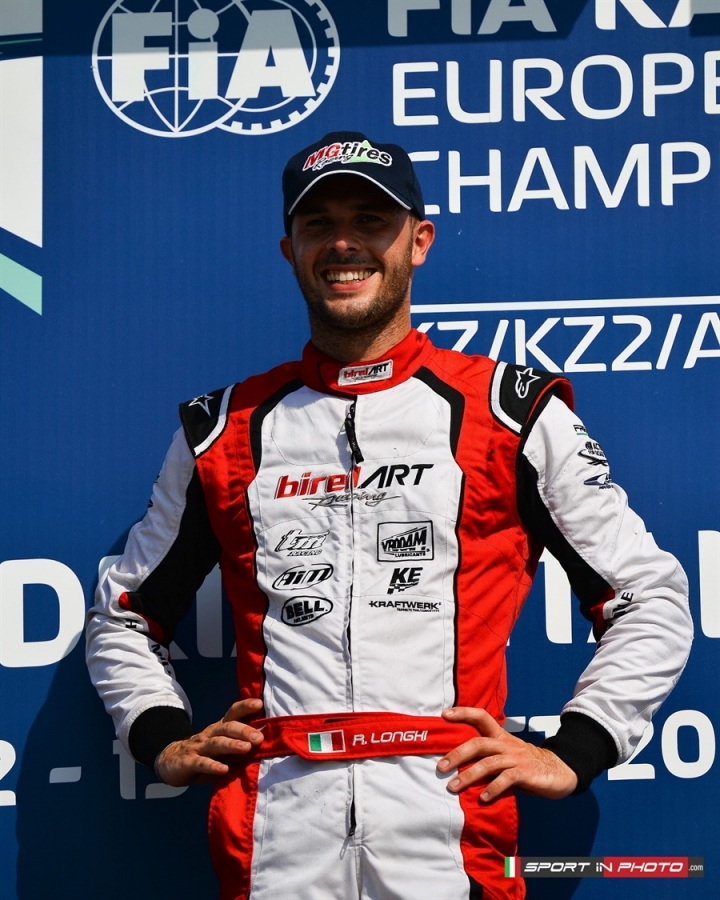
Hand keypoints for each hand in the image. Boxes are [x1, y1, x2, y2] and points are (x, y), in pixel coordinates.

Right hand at [156, 698, 263, 785]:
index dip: (245, 707)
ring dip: (232, 745)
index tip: (259, 703)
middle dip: (244, 731)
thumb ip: (240, 748)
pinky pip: (201, 763)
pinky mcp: (188, 762)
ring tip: (246, 748)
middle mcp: (210, 734)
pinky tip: (224, 770)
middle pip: (227, 727)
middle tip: (259, 737)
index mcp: (219, 728)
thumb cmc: (206, 755)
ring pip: (216, 743)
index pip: (232, 713)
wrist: (172, 762)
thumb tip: (268, 748)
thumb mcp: (222, 749)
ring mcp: (198, 747)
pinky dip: (213, 766)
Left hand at [437, 707, 576, 801]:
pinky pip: (507, 779)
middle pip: (479, 743)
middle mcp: (506, 744)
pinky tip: (483, 798)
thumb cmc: (526, 764)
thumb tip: (458, 765)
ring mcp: (516, 758)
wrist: (559, 771)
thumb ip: (488, 757)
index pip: (481, 717)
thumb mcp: (507, 755)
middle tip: (440, 768)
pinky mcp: (526, 773)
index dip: (463, 713)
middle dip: (457, 754)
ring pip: (489, 763)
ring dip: (469, 776)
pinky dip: (493, 788)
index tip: (444, 714)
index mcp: (501, 736)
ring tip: (453, 787)